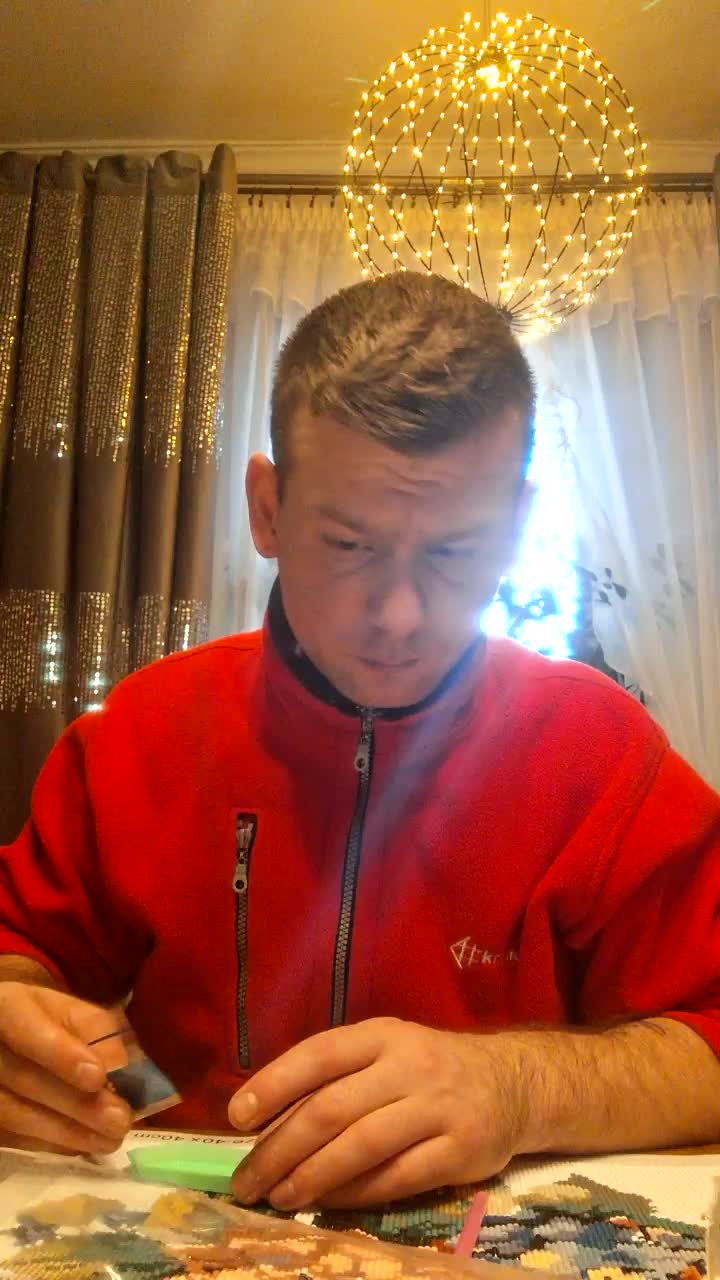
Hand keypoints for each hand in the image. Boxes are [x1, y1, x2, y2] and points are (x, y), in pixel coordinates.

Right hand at [0, 982, 132, 1153]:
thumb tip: (123, 1065)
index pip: (25, 1028)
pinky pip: (14, 1138)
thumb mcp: (69, 1011)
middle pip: (23, 1078)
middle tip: (118, 1119)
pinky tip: (84, 1146)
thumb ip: (97, 1031)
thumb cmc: (45, 1022)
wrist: (6, 1042)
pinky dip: (52, 1144)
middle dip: (75, 1102)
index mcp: (6, 1007)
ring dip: (67, 1132)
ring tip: (110, 1139)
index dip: (59, 1053)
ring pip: (16, 1114)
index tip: (97, 1076)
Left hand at [228, 1017, 525, 1208]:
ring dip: (312, 1176)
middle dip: (280, 1148)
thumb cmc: (429, 1070)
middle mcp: (410, 1065)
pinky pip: (398, 1178)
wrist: (511, 1084)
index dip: (274, 1083)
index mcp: (383, 1035)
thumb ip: (337, 1077)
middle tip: (247, 1180)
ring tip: (277, 1196)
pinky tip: (327, 1203)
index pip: (320, 1054)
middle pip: (333, 1108)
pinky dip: (356, 1194)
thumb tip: (265, 1120)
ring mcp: (439, 1107)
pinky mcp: (462, 1150)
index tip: (236, 1118)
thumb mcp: (386, 1053)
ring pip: (362, 1146)